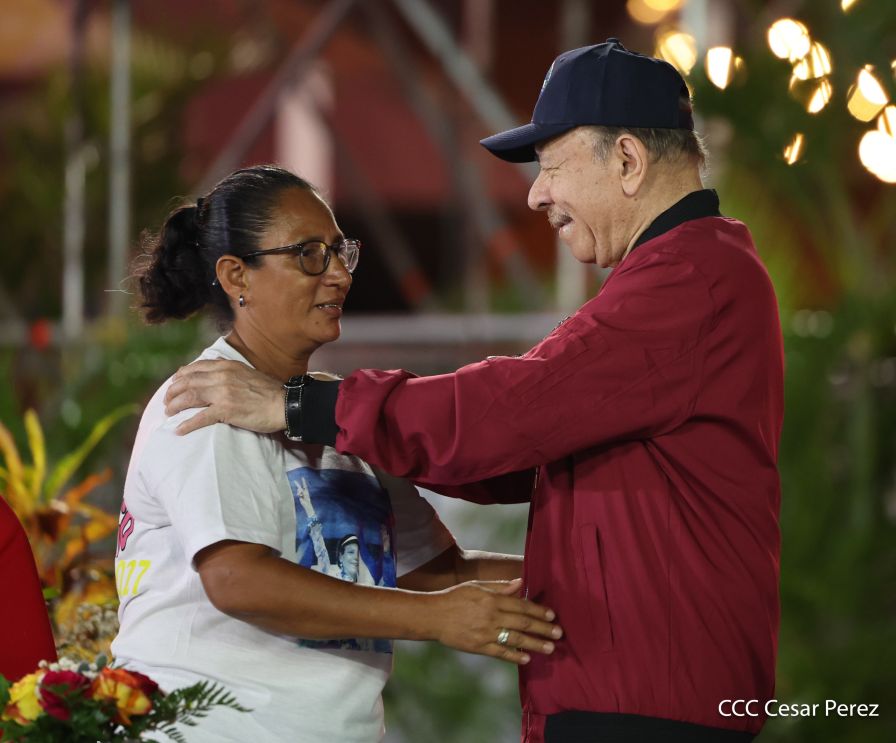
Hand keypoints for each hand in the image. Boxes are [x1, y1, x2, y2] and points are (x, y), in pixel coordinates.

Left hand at [164, 359, 283, 434]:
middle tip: (166, 402)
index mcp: (226, 366)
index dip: (181, 376)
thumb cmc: (269, 391)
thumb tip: (216, 367)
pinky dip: (187, 424)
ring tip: (168, 413)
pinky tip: (179, 430)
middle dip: (172, 392)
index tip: (174, 384)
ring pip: (189, 397)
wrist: (284, 404)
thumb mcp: (247, 372)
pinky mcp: (226, 410)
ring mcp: (223, 393)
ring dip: (175, 406)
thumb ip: (230, 370)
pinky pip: (200, 418)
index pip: (195, 368)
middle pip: (188, 382)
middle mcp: (222, 376)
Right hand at [429, 578, 561, 664]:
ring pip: (515, 640)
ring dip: (535, 644)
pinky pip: (500, 653)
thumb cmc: (455, 597)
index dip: (538, 611)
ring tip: (549, 648)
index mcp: (492, 599)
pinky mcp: (478, 647)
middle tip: (559, 634)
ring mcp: (485, 633)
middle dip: (543, 629)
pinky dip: (515, 656)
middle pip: (523, 623)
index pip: (521, 606)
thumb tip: (521, 583)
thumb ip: (500, 586)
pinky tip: (527, 659)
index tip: (552, 616)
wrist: (433, 615)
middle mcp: (491, 616)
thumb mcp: (477, 586)